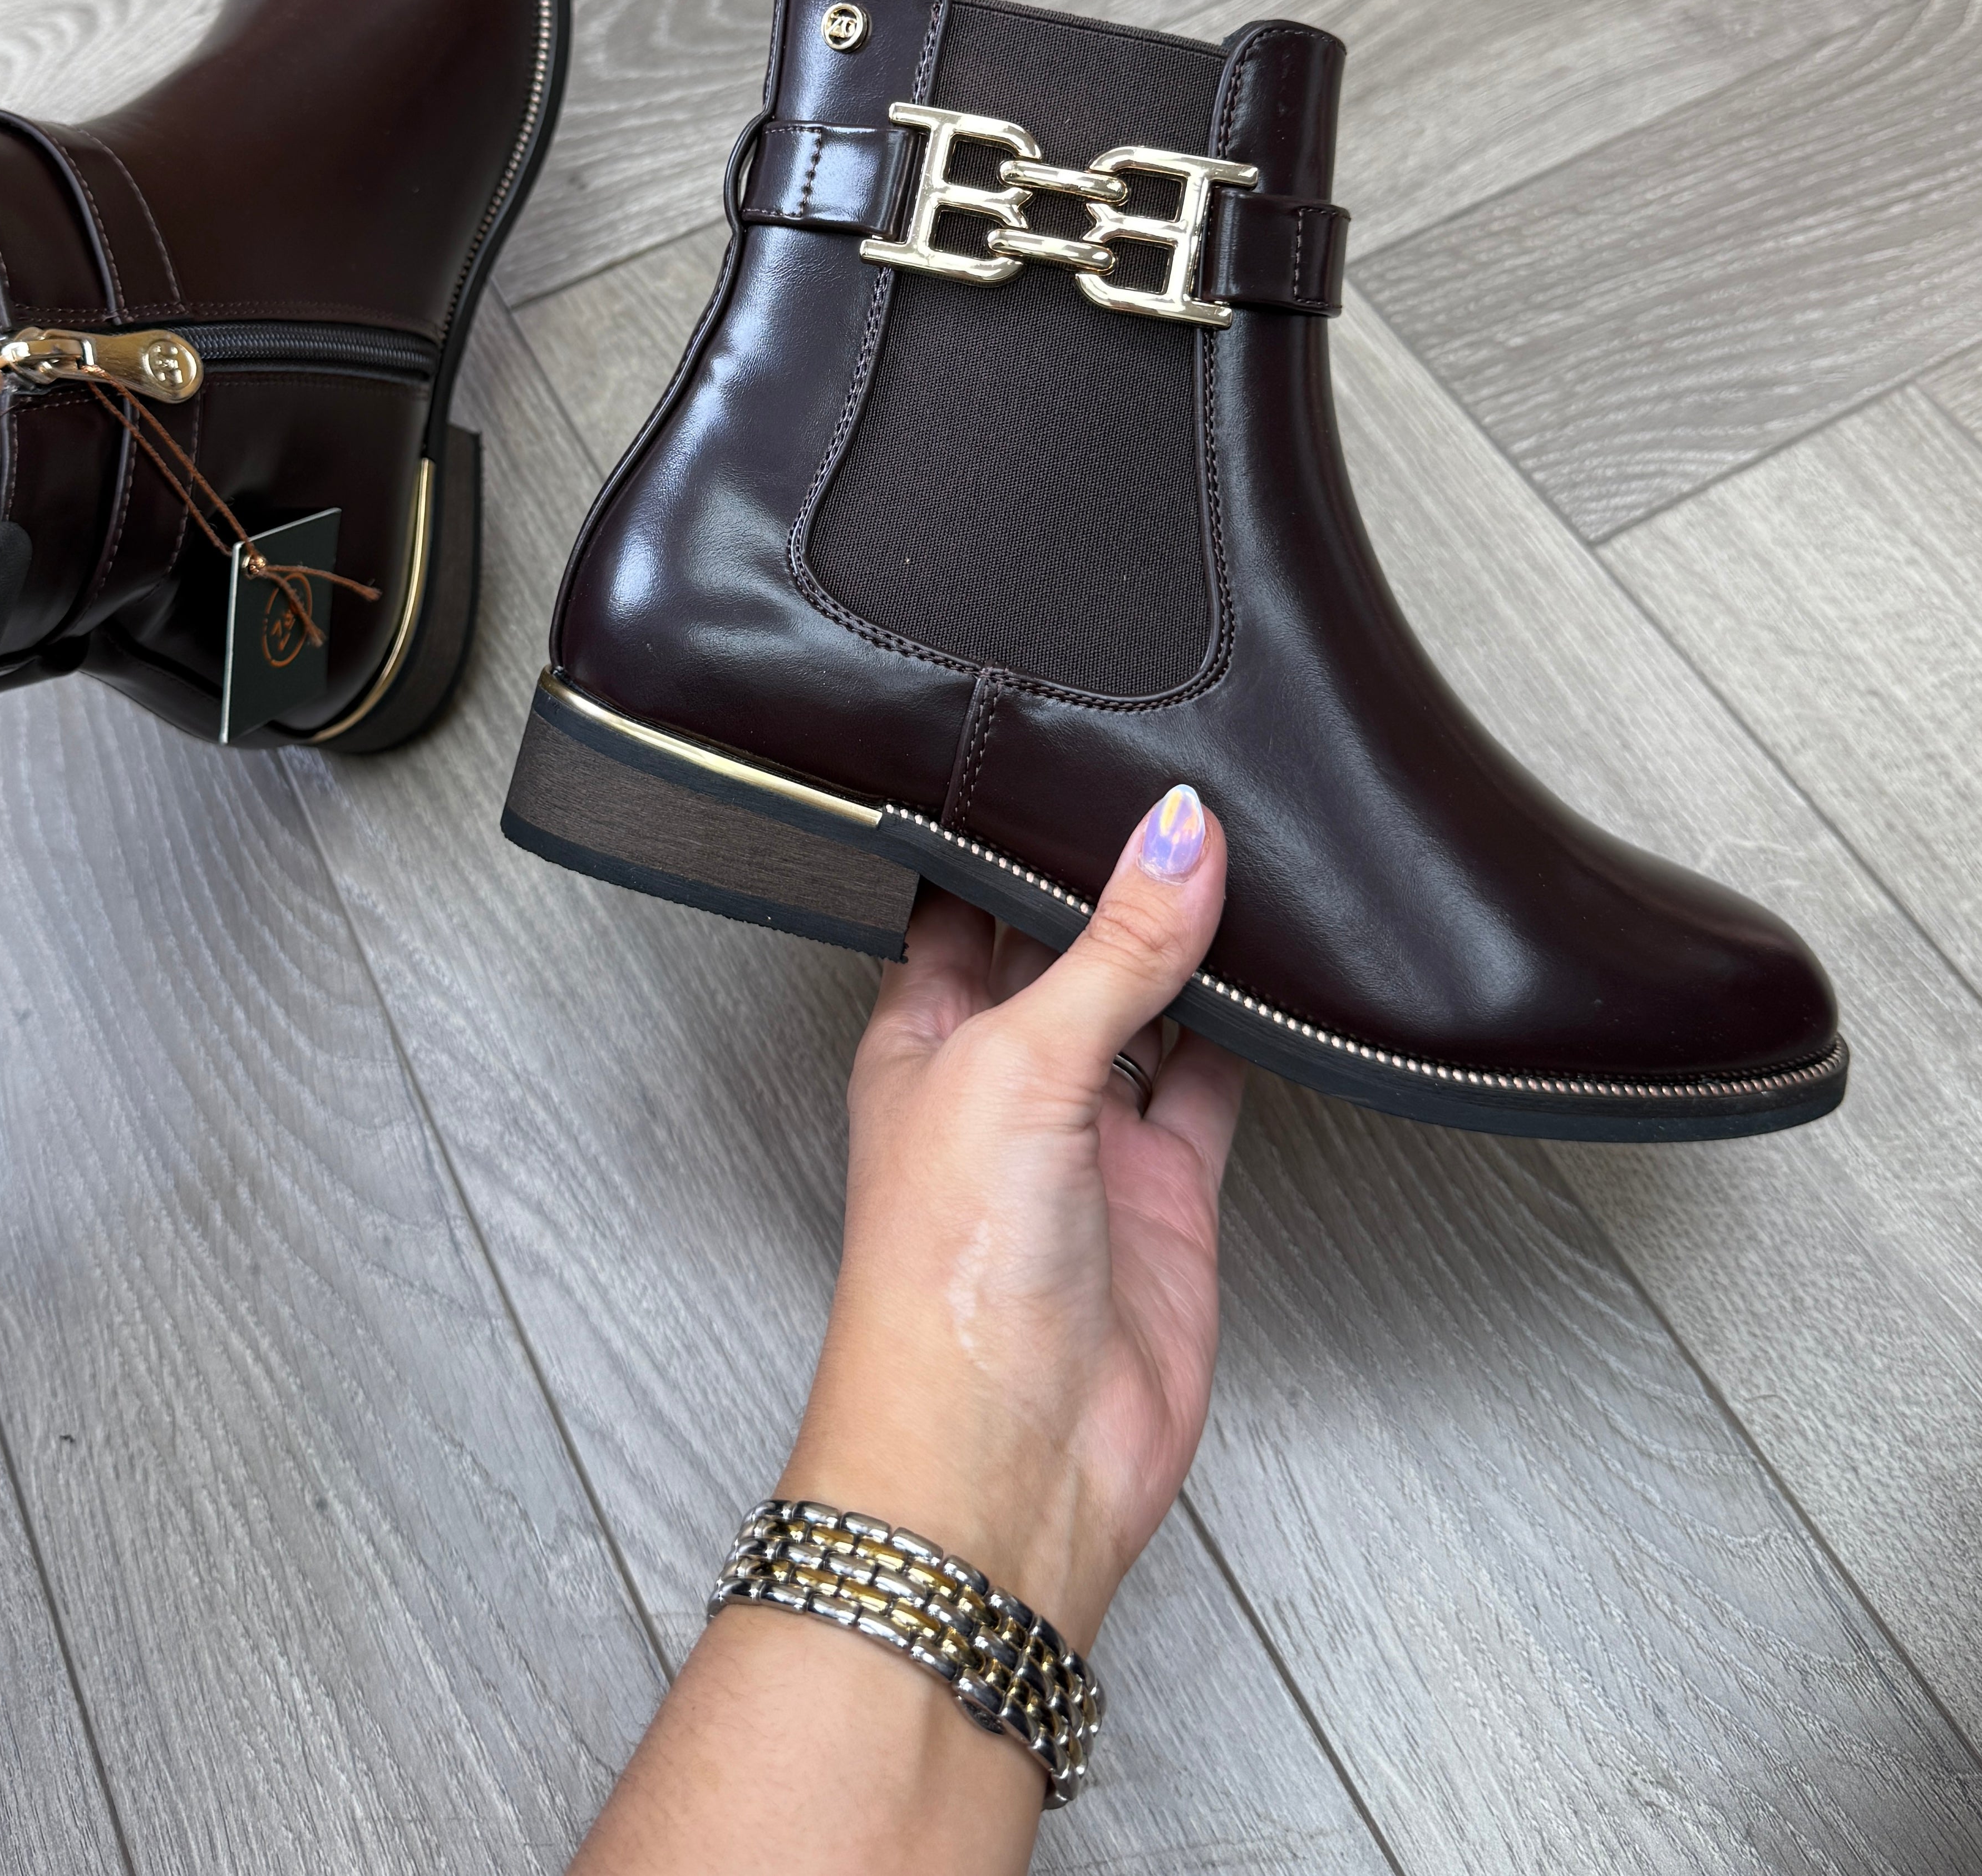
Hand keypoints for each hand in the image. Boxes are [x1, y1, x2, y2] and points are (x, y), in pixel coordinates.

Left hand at [788, 785, 1242, 1652]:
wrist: (1011, 1454)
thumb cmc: (944, 1274)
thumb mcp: (1018, 1064)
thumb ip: (1110, 948)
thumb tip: (1175, 831)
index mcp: (921, 1035)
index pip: (959, 903)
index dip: (1003, 833)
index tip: (1062, 750)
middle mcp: (1003, 1078)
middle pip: (1064, 949)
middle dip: (1112, 880)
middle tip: (1177, 784)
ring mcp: (1089, 1135)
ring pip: (1149, 1005)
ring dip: (1188, 945)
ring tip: (1242, 846)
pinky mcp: (1168, 1189)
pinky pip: (1214, 1084)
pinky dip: (1251, 1032)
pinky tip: (1282, 968)